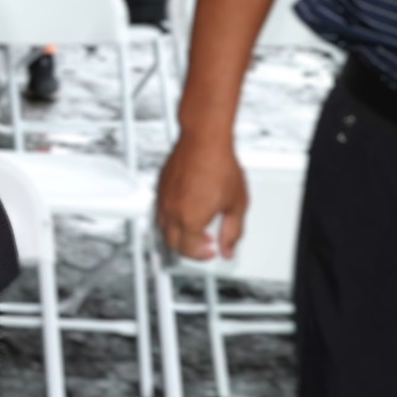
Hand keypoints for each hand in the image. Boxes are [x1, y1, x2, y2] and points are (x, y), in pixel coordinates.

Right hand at [156, 127, 248, 260]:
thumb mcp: (236, 205)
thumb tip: (228, 248)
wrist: (204, 141)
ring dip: (177, 233)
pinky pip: (160, 210)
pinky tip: (185, 209)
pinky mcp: (160, 186)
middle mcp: (172, 211)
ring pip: (162, 226)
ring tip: (194, 227)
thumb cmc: (219, 165)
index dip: (202, 255)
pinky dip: (171, 217)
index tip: (212, 250)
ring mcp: (163, 198)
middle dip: (188, 248)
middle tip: (203, 243)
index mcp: (190, 219)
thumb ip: (232, 231)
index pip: (189, 250)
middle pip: (171, 242)